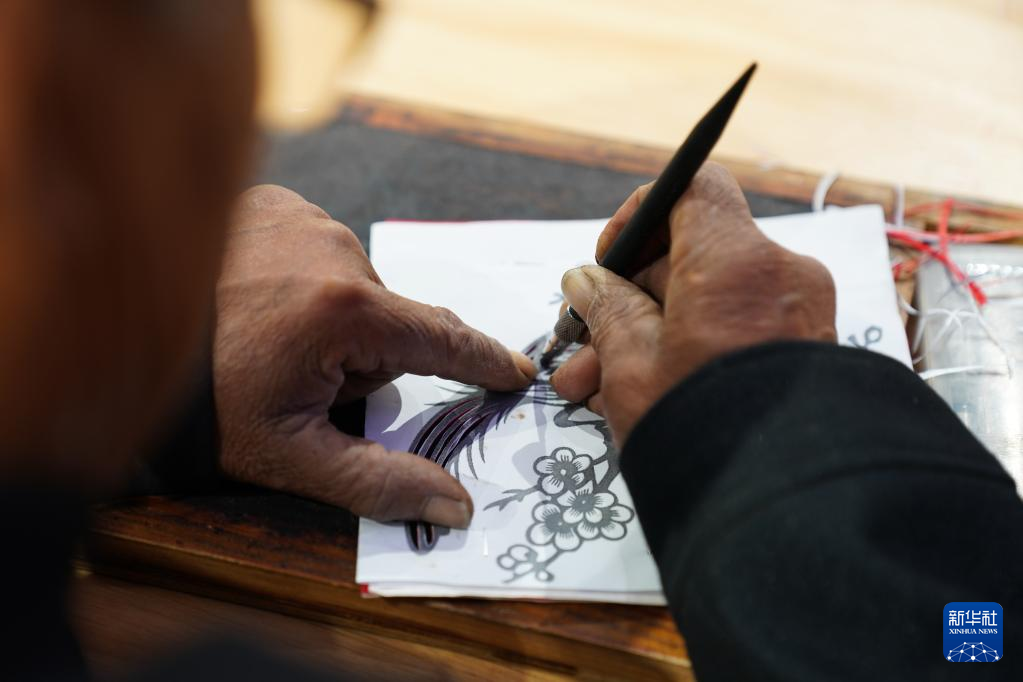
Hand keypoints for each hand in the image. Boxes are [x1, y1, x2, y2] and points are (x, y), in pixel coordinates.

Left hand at [214, 185, 534, 526]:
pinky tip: (256, 299)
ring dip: (331, 317)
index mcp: (347, 311)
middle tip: (298, 380)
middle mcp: (333, 248)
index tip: (516, 372)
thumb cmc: (201, 404)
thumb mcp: (291, 455)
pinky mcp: (271, 201)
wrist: (113, 338)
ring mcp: (300, 216)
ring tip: (268, 339)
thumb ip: (379, 481)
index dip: (484, 360)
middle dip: (362, 356)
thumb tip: (455, 506)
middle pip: (389, 320)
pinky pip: (317, 249)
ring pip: (354, 284)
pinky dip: (301, 278)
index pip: (442, 339)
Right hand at [550, 163, 836, 444]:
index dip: (639, 215)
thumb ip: (606, 309)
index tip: (608, 262)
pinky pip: (738, 332)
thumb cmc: (702, 428)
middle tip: (584, 343)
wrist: (787, 508)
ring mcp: (800, 316)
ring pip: (709, 303)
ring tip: (594, 386)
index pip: (690, 189)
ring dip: (650, 334)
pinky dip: (692, 350)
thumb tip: (587, 280)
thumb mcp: (631, 364)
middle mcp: (779, 275)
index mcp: (735, 260)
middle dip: (628, 298)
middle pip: (692, 257)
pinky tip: (643, 395)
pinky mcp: (807, 353)